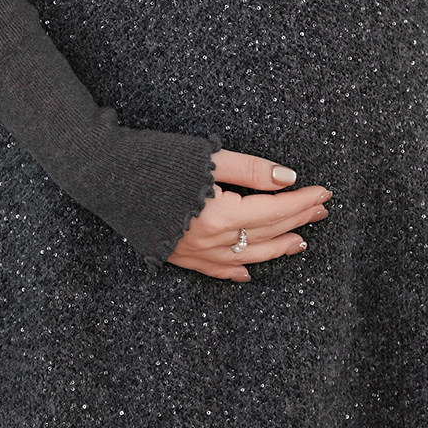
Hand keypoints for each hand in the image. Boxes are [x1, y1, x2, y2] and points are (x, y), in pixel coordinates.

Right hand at [167, 150, 329, 282]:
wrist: (102, 173)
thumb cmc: (155, 159)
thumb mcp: (208, 156)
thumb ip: (251, 170)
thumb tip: (289, 178)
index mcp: (219, 215)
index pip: (273, 210)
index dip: (301, 202)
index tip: (324, 193)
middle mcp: (209, 241)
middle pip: (264, 233)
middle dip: (296, 221)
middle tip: (320, 211)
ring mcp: (192, 253)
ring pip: (246, 257)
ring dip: (276, 248)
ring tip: (299, 241)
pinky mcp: (176, 256)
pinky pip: (214, 270)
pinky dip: (236, 270)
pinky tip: (249, 271)